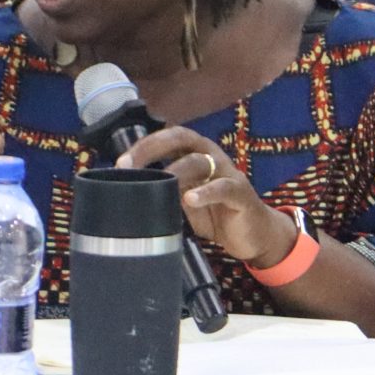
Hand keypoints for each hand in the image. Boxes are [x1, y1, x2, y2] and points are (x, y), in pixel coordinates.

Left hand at [118, 125, 297, 267]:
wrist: (254, 236)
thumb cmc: (215, 215)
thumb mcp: (184, 201)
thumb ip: (164, 191)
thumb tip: (128, 192)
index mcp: (195, 154)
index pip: (167, 138)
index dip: (143, 146)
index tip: (120, 164)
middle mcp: (211, 156)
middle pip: (181, 138)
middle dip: (151, 148)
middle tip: (129, 166)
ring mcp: (227, 173)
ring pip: (199, 160)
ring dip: (175, 170)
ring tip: (158, 182)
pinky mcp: (241, 193)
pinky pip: (223, 188)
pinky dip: (205, 193)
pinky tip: (190, 199)